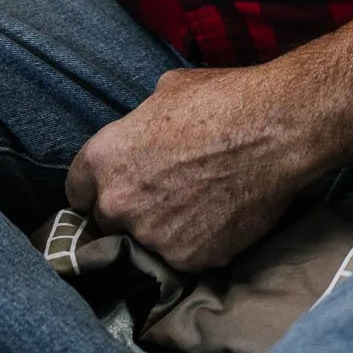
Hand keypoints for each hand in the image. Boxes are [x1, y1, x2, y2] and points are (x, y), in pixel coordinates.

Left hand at [65, 66, 321, 272]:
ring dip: (164, 229)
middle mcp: (119, 203)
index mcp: (103, 158)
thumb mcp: (166, 92)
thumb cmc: (224, 99)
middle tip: (165, 194)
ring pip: (147, 242)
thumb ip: (140, 124)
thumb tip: (144, 133)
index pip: (77, 191)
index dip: (98, 187)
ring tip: (200, 202)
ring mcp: (152, 237)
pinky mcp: (188, 259)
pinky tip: (220, 216)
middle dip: (130, 210)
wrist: (275, 130)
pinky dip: (198, 242)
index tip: (117, 185)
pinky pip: (184, 256)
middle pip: (109, 220)